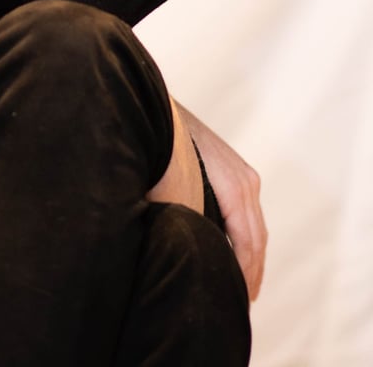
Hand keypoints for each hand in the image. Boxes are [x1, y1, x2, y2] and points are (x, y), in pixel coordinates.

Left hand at [177, 103, 267, 301]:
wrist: (155, 105)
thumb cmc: (160, 143)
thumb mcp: (170, 184)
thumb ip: (184, 215)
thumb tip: (184, 249)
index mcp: (236, 186)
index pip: (247, 243)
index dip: (244, 276)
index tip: (237, 302)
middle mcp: (245, 180)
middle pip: (256, 237)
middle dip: (250, 273)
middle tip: (240, 305)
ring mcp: (242, 173)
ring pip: (254, 225)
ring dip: (249, 257)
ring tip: (240, 288)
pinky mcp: (233, 170)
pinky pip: (246, 212)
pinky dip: (245, 237)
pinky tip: (234, 252)